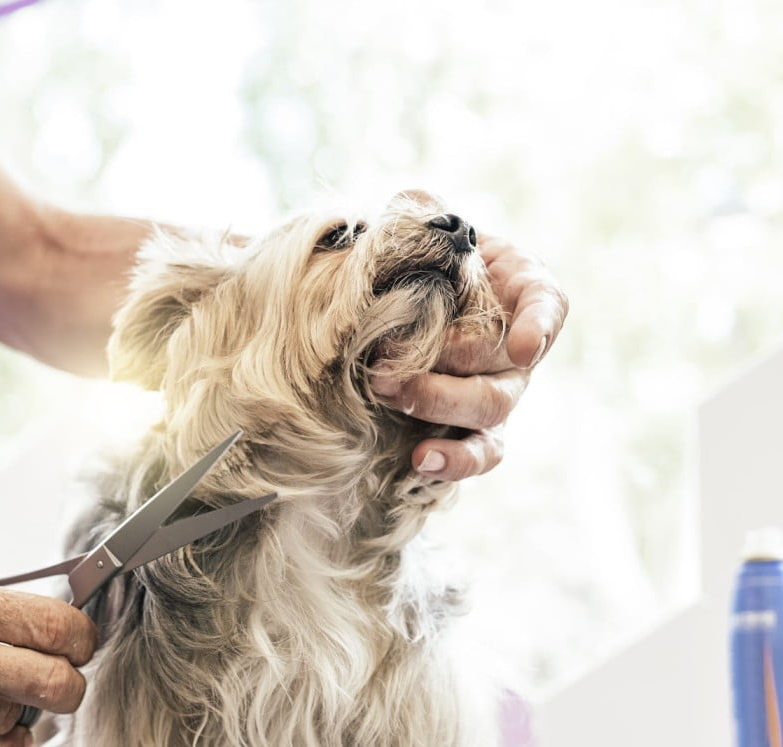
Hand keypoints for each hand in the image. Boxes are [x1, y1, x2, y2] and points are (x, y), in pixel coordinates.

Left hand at [370, 234, 567, 480]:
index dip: (538, 325)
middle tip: (387, 368)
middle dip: (450, 375)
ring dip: (440, 409)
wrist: (398, 297)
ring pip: (491, 416)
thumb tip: (416, 200)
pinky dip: (453, 462)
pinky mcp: (471, 425)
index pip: (546, 304)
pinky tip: (418, 461)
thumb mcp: (422, 226)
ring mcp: (498, 389)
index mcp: (520, 289)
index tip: (524, 344)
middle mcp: (517, 346)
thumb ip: (420, 212)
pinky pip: (478, 453)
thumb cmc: (420, 258)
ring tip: (391, 396)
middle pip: (505, 373)